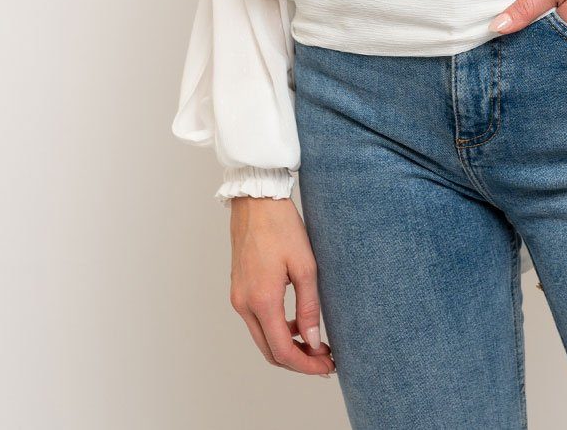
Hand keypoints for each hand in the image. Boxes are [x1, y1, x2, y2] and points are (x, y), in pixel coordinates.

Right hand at [229, 196, 335, 376]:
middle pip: (270, 351)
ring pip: (262, 338)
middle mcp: (244, 305)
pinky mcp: (238, 290)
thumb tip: (312, 342)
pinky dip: (276, 330)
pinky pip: (257, 322)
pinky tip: (296, 321)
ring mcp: (238, 298)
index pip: (283, 350)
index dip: (306, 365)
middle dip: (298, 361)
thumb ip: (309, 307)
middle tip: (325, 360)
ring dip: (287, 346)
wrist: (256, 201)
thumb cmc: (282, 227)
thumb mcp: (305, 266)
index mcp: (261, 301)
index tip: (327, 365)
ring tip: (315, 343)